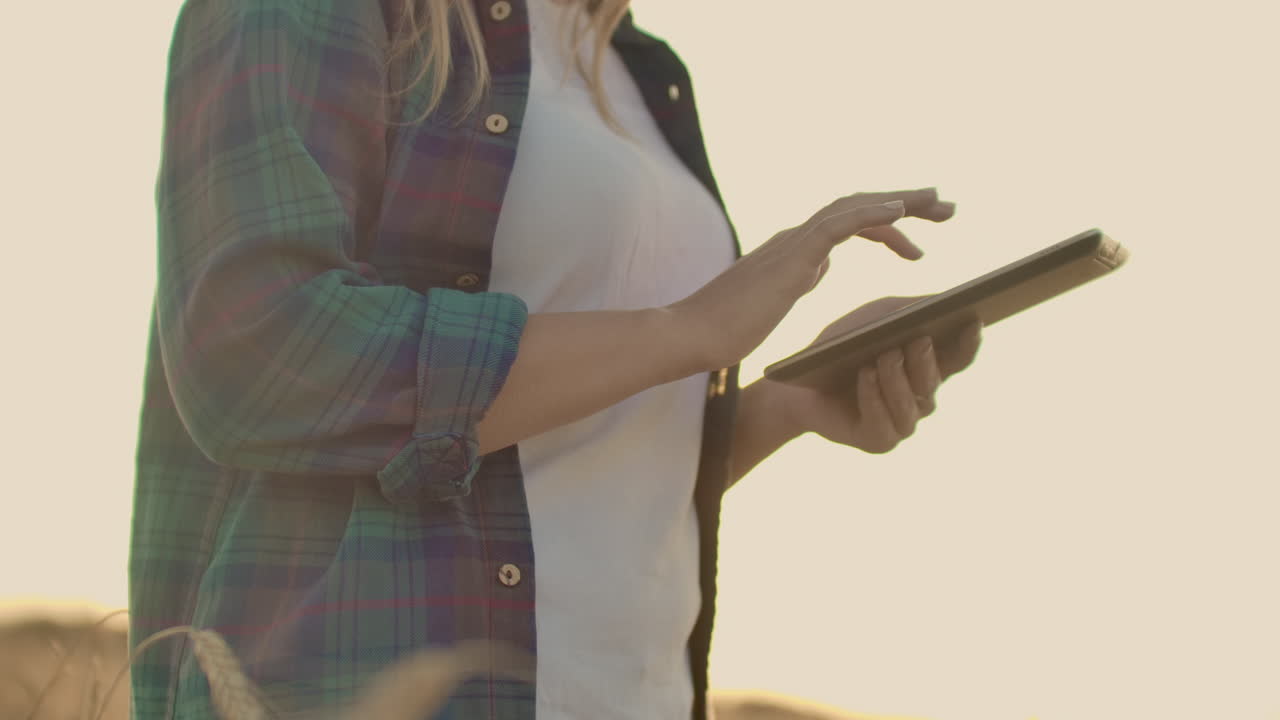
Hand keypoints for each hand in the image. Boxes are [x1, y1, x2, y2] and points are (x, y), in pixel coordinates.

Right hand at [666, 188, 955, 372]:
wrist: (690, 337)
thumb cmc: (723, 330)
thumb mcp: (773, 302)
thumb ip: (797, 280)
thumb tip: (820, 267)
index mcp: (794, 251)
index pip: (848, 224)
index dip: (886, 225)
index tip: (917, 241)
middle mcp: (796, 239)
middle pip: (859, 207)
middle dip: (907, 204)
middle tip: (948, 207)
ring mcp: (793, 245)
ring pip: (855, 207)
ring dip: (901, 202)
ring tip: (940, 204)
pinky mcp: (791, 258)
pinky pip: (839, 225)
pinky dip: (873, 213)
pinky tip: (902, 212)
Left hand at [775, 295, 982, 452]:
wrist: (798, 384)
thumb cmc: (841, 348)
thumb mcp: (874, 319)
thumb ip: (907, 310)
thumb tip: (943, 300)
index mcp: (927, 369)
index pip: (959, 359)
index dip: (969, 343)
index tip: (972, 320)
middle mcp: (921, 399)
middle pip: (933, 381)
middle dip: (925, 361)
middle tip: (919, 339)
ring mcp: (902, 423)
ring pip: (910, 405)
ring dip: (897, 378)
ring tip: (886, 356)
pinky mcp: (879, 441)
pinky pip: (882, 423)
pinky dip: (873, 397)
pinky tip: (865, 375)